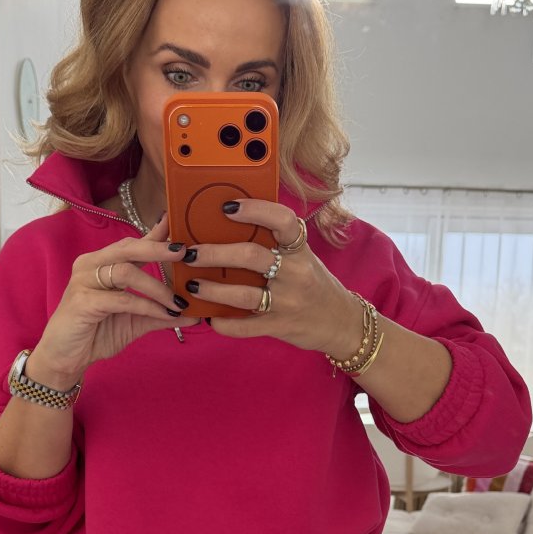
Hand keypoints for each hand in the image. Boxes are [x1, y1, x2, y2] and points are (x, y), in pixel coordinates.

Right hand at [36, 216, 197, 378]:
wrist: (66, 359)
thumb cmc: (96, 334)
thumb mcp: (135, 321)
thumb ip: (161, 314)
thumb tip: (196, 314)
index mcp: (103, 264)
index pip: (133, 243)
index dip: (156, 234)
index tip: (178, 224)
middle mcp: (91, 265)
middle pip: (128, 248)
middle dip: (159, 249)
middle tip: (184, 253)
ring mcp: (84, 281)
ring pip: (126, 272)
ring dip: (157, 287)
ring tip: (178, 301)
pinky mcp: (82, 302)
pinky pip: (121, 299)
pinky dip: (146, 306)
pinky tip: (164, 314)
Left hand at [182, 199, 361, 355]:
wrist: (342, 323)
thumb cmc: (314, 284)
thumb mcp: (303, 258)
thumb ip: (275, 244)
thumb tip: (228, 226)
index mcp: (300, 249)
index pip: (282, 220)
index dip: (255, 210)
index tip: (227, 207)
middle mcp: (296, 273)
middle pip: (251, 256)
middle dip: (215, 254)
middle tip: (190, 252)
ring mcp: (288, 302)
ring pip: (244, 294)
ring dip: (213, 289)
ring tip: (193, 284)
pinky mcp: (281, 326)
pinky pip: (246, 326)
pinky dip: (225, 323)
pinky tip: (210, 317)